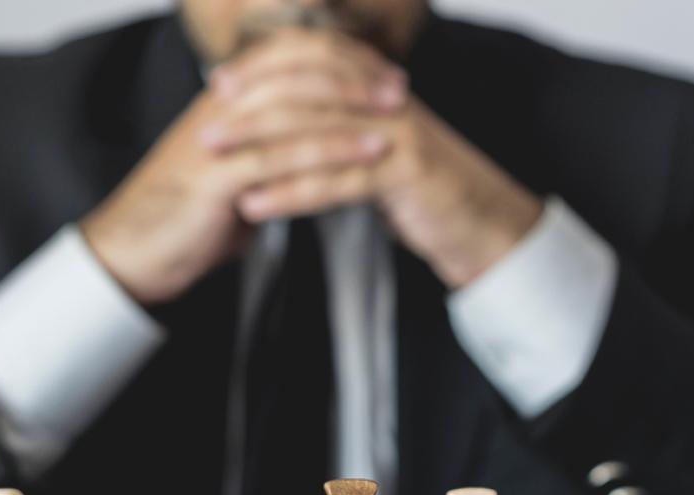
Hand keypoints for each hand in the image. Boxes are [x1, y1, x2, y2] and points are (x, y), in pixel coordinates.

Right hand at [81, 70, 393, 305]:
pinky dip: (331, 150)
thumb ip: (263, 163)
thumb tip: (298, 167)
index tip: (379, 73)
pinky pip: (283, 156)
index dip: (336, 57)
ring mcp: (219, 140)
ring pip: (294, 105)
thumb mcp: (227, 178)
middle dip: (353, 72)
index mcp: (223, 103)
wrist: (130, 254)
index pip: (286, 55)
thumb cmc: (179, 221)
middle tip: (398, 87)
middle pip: (295, 67)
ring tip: (396, 112)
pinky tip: (367, 153)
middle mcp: (222, 110)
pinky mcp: (219, 178)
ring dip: (351, 106)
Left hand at [207, 30, 544, 288]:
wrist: (489, 226)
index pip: (313, 68)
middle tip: (203, 126)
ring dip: (257, 149)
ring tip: (213, 162)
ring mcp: (397, 135)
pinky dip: (289, 194)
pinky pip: (336, 182)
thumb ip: (348, 134)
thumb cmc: (431, 195)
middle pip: (305, 97)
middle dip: (249, 111)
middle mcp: (385, 104)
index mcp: (378, 93)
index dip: (265, 74)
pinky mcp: (404, 174)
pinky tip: (255, 206)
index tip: (221, 86)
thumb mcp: (386, 154)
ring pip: (314, 135)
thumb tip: (302, 126)